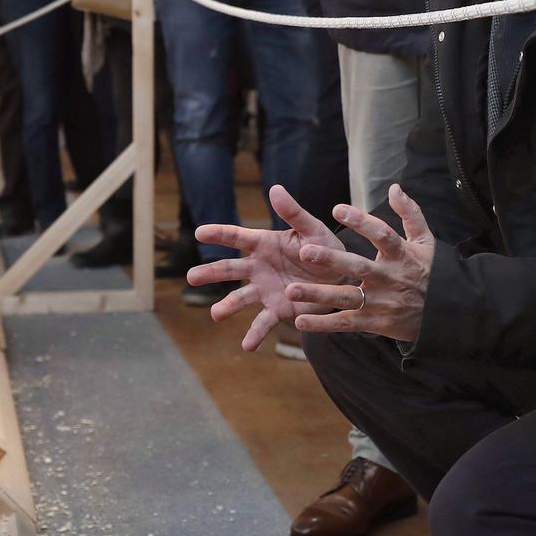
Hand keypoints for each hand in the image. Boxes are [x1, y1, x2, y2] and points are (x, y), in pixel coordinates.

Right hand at [188, 185, 348, 350]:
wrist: (343, 278)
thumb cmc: (325, 249)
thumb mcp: (312, 229)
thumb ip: (293, 212)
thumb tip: (275, 188)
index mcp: (265, 243)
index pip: (236, 237)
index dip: (218, 234)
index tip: (199, 233)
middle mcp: (259, 267)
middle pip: (230, 269)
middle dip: (210, 273)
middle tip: (191, 277)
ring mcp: (265, 289)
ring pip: (240, 298)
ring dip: (226, 306)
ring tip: (216, 314)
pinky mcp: (278, 309)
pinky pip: (263, 322)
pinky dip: (254, 334)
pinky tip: (247, 346)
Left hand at [290, 184, 434, 343]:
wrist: (449, 314)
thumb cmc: (432, 273)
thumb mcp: (426, 242)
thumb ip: (410, 213)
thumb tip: (395, 187)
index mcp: (401, 255)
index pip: (381, 234)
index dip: (361, 221)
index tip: (337, 209)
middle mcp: (388, 277)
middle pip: (357, 267)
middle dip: (331, 260)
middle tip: (304, 252)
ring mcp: (381, 302)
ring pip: (346, 297)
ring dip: (318, 295)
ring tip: (290, 291)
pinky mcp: (375, 322)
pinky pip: (346, 323)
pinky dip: (324, 324)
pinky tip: (300, 320)